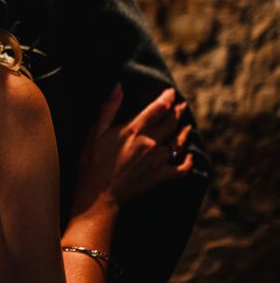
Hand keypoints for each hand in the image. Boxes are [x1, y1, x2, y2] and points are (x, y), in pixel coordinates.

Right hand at [75, 85, 193, 211]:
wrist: (99, 195)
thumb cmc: (93, 163)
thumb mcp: (95, 132)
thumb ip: (108, 108)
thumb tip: (118, 87)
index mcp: (134, 130)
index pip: (157, 109)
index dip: (166, 98)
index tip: (171, 92)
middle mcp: (150, 143)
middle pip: (170, 123)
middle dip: (178, 112)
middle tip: (182, 105)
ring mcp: (157, 161)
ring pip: (178, 142)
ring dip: (183, 132)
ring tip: (186, 125)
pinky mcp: (160, 176)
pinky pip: (182, 169)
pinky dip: (188, 162)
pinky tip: (190, 156)